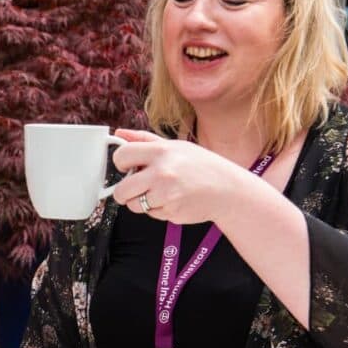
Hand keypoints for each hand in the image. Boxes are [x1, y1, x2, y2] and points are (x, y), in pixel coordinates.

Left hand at [109, 128, 241, 224]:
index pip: (121, 156)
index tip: (127, 167)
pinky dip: (158, 209)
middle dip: (124, 192)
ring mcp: (166, 194)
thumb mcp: (176, 146)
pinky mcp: (171, 211)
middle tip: (135, 188)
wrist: (229, 190)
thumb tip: (119, 133)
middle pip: (121, 190)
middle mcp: (161, 172)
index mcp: (161, 151)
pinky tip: (173, 200)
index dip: (121, 163)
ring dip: (142, 202)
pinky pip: (151, 214)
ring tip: (160, 192)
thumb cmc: (202, 166)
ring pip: (134, 205)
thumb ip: (144, 140)